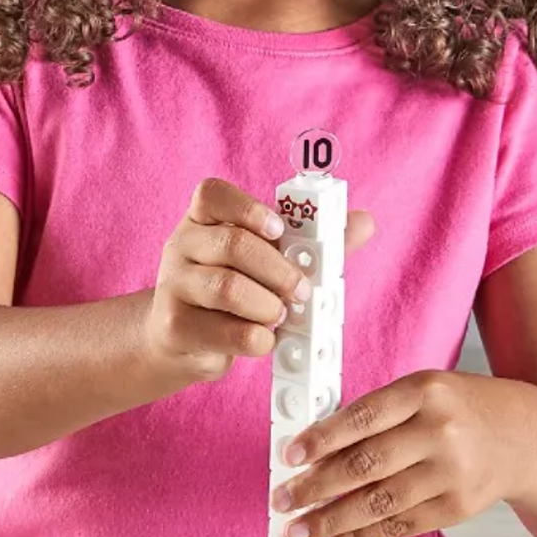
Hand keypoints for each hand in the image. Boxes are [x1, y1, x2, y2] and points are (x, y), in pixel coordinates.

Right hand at [143, 178, 374, 384]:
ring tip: (280, 317)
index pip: (212, 194)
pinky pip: (224, 331)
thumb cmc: (232, 295)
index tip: (280, 229)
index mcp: (202, 221)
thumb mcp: (268, 264)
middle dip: (280, 270)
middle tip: (302, 292)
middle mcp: (180, 246)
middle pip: (233, 244)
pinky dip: (256, 339)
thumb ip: (312, 244)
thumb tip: (363, 221)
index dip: (248, 208)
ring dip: (268, 306)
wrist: (180, 342)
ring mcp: (172, 286)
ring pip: (227, 287)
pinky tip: (263, 340)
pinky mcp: (173, 326)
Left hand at [270, 370, 536, 536]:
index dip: (321, 439)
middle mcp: (441, 431)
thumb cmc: (468, 410)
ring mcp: (452, 473)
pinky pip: (400, 526)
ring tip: (299, 530)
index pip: (363, 416)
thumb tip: (315, 449)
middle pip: (366, 464)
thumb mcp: (427, 390)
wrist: (534, 440)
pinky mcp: (457, 507)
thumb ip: (377, 413)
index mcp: (427, 390)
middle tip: (283, 499)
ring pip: (379, 502)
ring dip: (331, 521)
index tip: (289, 456)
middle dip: (316, 487)